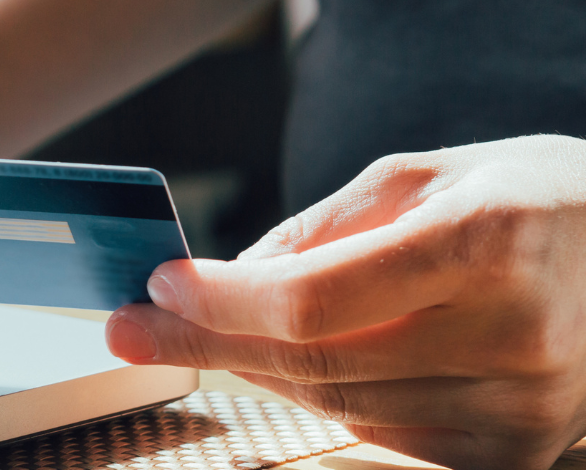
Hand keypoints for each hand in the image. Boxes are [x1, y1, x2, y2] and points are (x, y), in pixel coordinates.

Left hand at [106, 135, 585, 468]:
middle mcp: (510, 334)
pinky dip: (320, 399)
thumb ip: (321, 230)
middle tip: (136, 328)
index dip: (223, 303)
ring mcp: (518, 407)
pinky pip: (378, 434)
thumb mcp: (423, 177)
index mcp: (487, 244)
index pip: (314, 301)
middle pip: (313, 362)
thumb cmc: (528, 203)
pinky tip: (287, 364)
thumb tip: (228, 279)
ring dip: (256, 369)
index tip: (161, 287)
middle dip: (208, 342)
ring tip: (210, 334)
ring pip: (336, 405)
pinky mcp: (511, 453)